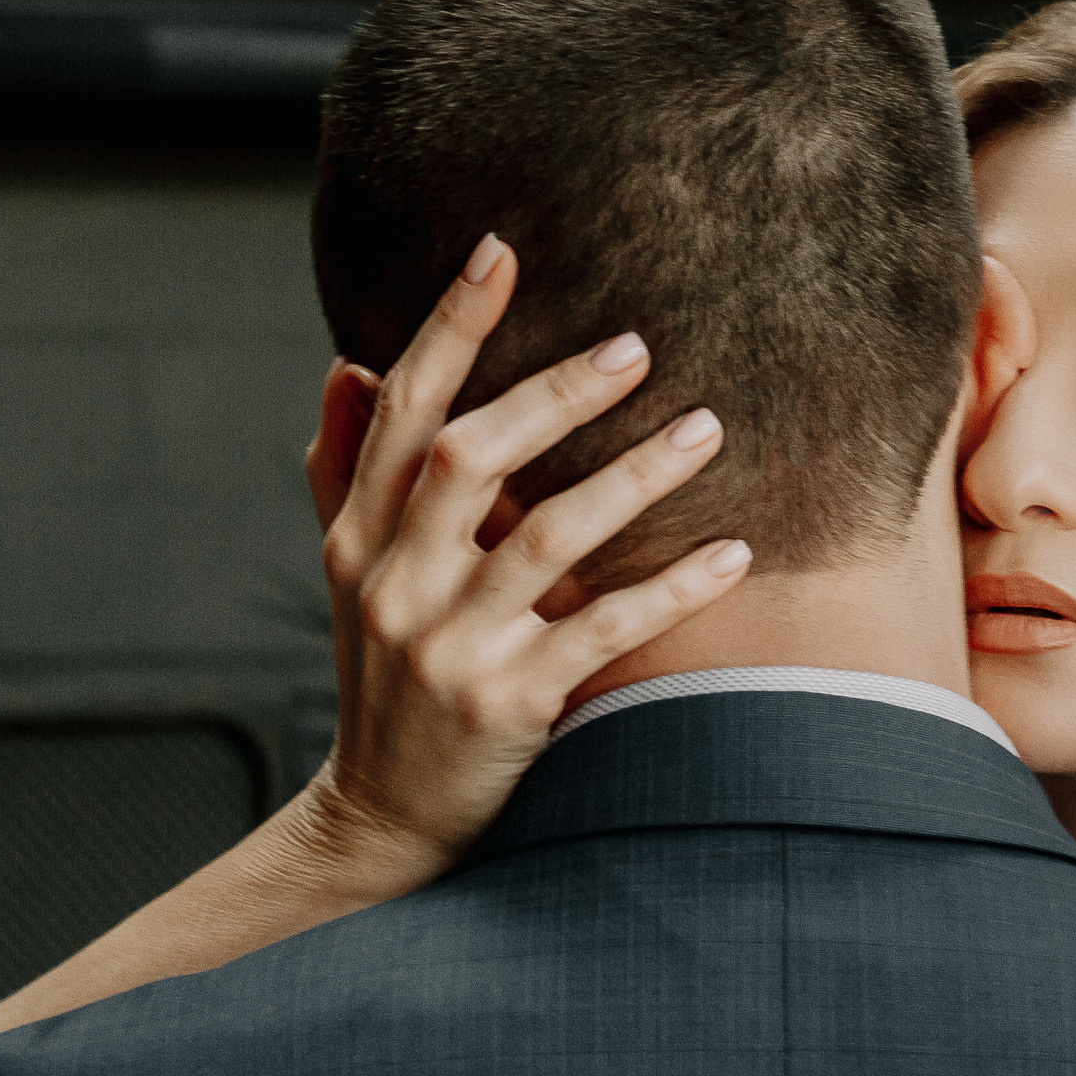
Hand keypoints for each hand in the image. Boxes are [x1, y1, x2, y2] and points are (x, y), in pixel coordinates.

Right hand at [294, 232, 750, 882]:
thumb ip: (346, 474)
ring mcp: (447, 647)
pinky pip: (601, 631)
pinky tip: (730, 553)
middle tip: (638, 347)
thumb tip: (345, 366)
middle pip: (467, 457)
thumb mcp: (353, 578)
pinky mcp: (505, 706)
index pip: (400, 409)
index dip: (448, 327)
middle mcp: (393, 583)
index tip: (500, 251)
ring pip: (542, 535)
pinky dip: (669, 589)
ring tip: (707, 431)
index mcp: (357, 538)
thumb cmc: (388, 680)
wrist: (386, 824)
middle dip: (553, 394)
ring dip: (631, 476)